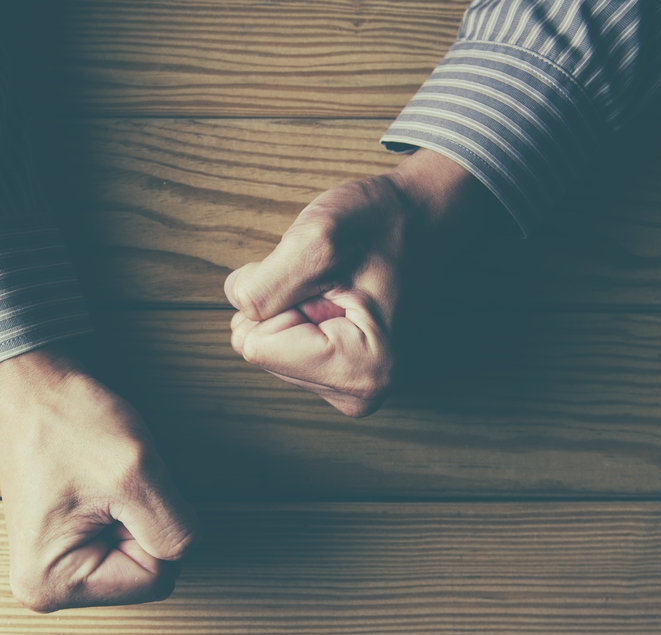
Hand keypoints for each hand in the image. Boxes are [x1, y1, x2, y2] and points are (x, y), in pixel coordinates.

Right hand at [0, 344, 200, 612]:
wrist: (33, 383)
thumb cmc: (68, 419)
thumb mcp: (138, 473)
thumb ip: (176, 527)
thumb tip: (185, 549)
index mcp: (52, 583)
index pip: (154, 579)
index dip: (156, 525)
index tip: (121, 486)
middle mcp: (47, 585)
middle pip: (146, 572)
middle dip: (146, 519)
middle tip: (115, 480)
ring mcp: (56, 564)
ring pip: (139, 551)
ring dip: (138, 509)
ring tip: (106, 476)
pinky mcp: (66, 542)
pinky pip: (124, 536)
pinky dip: (128, 505)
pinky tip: (103, 480)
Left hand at [224, 149, 491, 416]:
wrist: (422, 217)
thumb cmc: (380, 222)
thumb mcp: (316, 238)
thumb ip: (264, 286)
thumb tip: (238, 309)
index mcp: (361, 368)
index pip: (256, 346)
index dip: (278, 300)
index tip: (325, 279)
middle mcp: (359, 391)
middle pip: (261, 352)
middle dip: (284, 305)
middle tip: (330, 280)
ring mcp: (350, 387)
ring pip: (268, 348)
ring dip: (291, 306)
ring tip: (337, 285)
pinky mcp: (340, 376)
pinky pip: (281, 346)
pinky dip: (297, 314)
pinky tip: (334, 297)